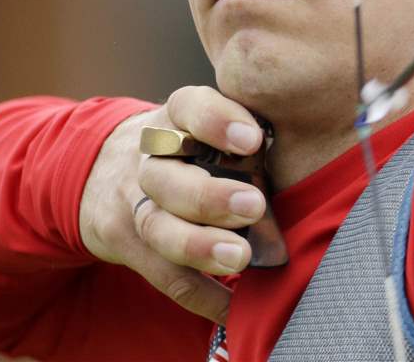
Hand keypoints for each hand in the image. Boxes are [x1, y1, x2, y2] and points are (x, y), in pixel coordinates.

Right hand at [79, 86, 264, 323]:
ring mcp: (132, 202)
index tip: (253, 140)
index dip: (216, 121)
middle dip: (209, 196)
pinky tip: (233, 306)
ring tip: (240, 257)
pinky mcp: (126, 243)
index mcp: (174, 119)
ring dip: (199, 246)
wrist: (104, 167)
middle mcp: (148, 159)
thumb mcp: (201, 123)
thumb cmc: (185, 145)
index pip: (188, 107)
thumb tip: (308, 155)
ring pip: (157, 226)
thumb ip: (242, 134)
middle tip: (254, 205)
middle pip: (167, 176)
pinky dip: (201, 294)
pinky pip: (162, 274)